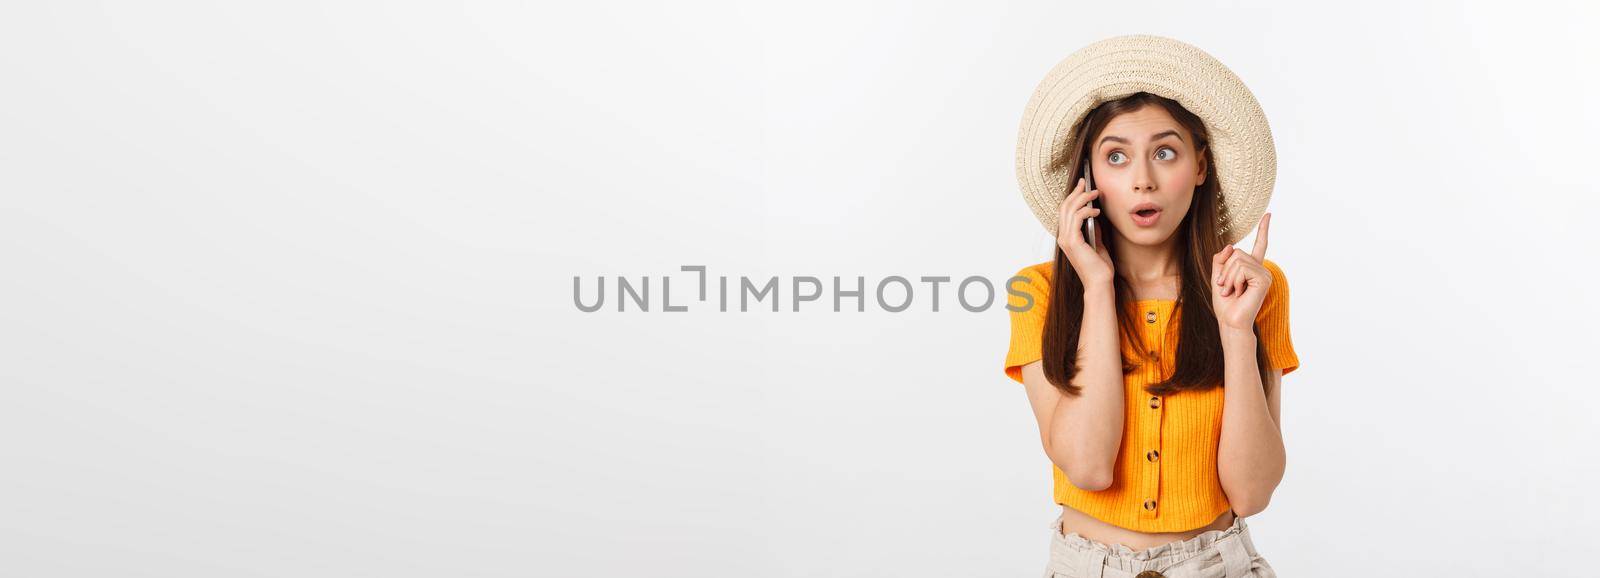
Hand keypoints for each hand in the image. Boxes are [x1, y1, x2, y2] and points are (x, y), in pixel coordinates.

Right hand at [1056, 177, 1114, 286]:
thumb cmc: (1099, 267)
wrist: (1099, 283)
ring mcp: (1066, 239)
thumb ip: (1092, 230)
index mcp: (1067, 238)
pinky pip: (1077, 218)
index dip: (1073, 197)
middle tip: (1086, 182)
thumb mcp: (1097, 243)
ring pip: (1069, 210)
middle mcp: (1063, 237)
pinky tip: (1096, 211)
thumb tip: (1093, 217)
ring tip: (1095, 193)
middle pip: (1065, 207)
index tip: (1082, 186)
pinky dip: (1086, 211)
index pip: (1065, 212)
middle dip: (1076, 192)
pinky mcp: (1073, 241)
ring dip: (1083, 198)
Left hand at [1211, 212, 1271, 331]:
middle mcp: (1261, 268)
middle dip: (1224, 270)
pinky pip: (1242, 268)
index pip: (1260, 245)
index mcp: (1251, 268)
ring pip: (1237, 260)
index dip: (1263, 229)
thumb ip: (1221, 259)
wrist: (1230, 322)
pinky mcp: (1263, 279)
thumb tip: (1231, 246)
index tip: (1268, 214)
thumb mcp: (1217, 277)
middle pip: (1236, 252)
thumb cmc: (1225, 304)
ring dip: (1228, 277)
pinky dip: (1234, 280)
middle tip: (1226, 288)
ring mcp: (1264, 273)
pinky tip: (1239, 292)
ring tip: (1232, 292)